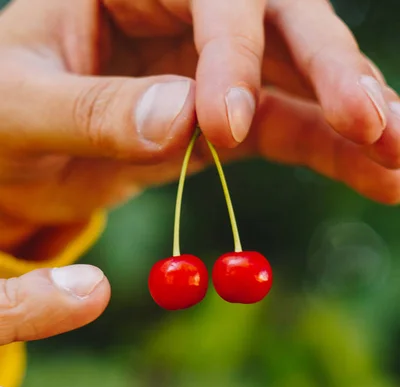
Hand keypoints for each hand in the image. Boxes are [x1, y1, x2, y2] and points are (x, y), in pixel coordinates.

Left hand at [0, 0, 397, 256]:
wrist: (11, 156)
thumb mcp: (17, 109)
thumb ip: (89, 112)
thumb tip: (181, 122)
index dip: (230, 55)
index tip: (227, 128)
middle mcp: (183, 13)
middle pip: (280, 23)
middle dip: (331, 74)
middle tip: (374, 124)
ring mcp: (212, 69)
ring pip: (301, 83)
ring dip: (356, 122)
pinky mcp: (226, 121)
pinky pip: (288, 133)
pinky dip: (332, 157)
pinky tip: (379, 177)